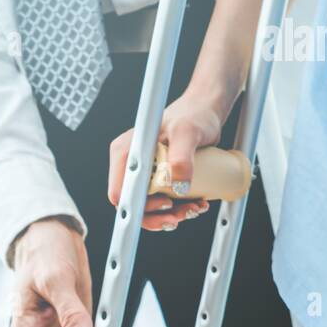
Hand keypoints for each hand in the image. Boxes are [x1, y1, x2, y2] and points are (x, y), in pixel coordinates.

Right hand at [108, 90, 224, 230]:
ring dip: (171, 215)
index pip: (121, 192)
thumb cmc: (194, 114)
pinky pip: (161, 201)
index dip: (139, 207)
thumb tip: (177, 185)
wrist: (206, 111)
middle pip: (134, 204)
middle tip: (183, 213)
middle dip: (158, 215)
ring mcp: (145, 171)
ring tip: (194, 208)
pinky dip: (178, 209)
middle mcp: (131, 163)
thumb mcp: (188, 132)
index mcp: (127, 152)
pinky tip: (196, 204)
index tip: (166, 205)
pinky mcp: (158, 177)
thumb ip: (181, 157)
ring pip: (149, 207)